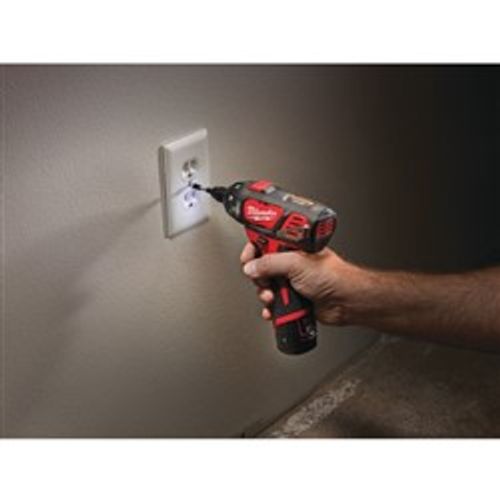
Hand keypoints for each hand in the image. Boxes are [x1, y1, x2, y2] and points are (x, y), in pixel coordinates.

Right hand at [240, 243, 363, 324]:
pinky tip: (273, 310)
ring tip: (273, 297)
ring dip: (265, 294)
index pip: (265, 242)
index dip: (253, 249)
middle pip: (261, 267)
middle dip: (258, 277)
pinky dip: (271, 309)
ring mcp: (292, 281)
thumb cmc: (332, 276)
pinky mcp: (293, 299)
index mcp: (292, 247)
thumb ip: (269, 263)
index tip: (248, 258)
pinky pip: (274, 304)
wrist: (346, 301)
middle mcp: (291, 262)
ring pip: (266, 287)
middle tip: (264, 281)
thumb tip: (251, 266)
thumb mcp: (296, 263)